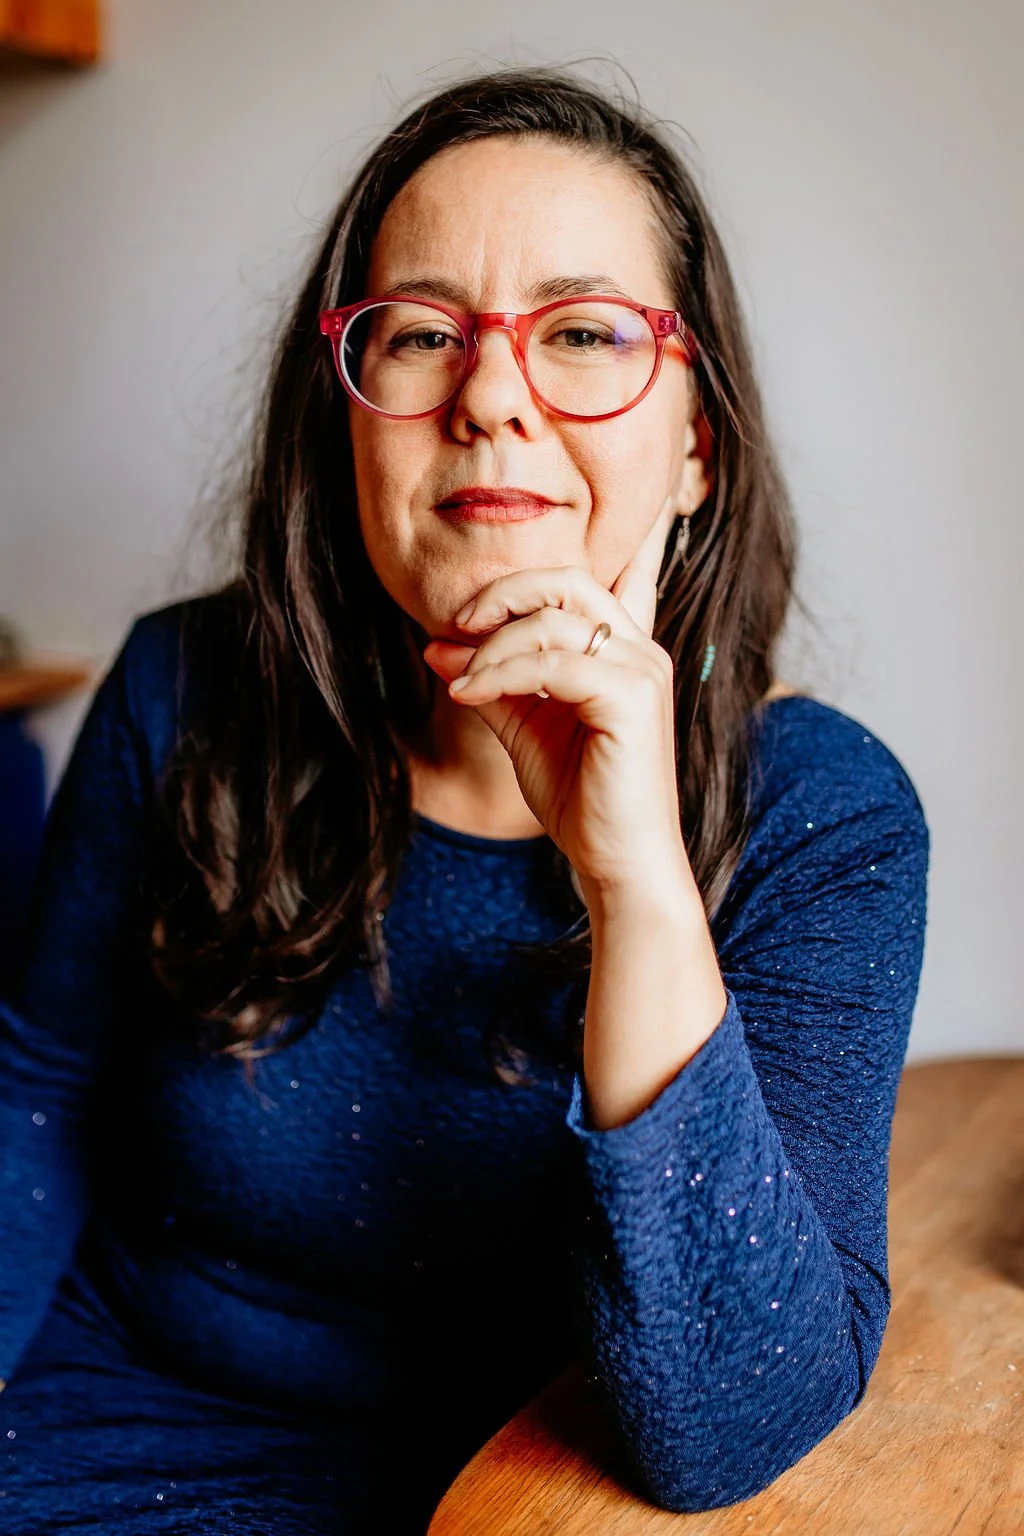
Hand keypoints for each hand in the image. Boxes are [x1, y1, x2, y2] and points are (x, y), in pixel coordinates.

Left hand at [422, 496, 692, 897]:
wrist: (617, 864)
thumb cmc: (580, 799)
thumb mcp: (525, 729)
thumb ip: (490, 680)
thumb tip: (436, 645)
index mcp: (624, 650)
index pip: (626, 571)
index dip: (629, 529)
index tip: (626, 500)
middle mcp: (639, 650)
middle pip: (568, 579)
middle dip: (503, 592)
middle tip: (456, 623)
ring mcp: (641, 671)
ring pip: (553, 617)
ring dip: (490, 645)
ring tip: (458, 681)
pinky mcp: (630, 698)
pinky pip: (551, 662)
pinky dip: (499, 672)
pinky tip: (469, 696)